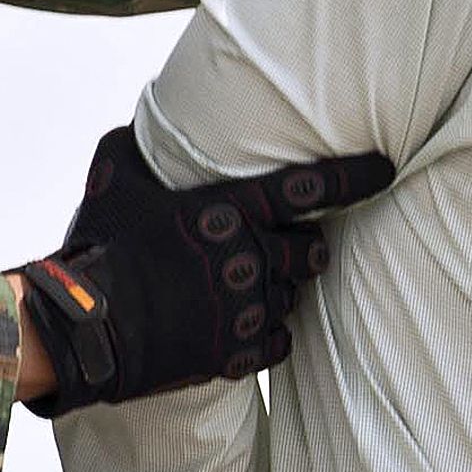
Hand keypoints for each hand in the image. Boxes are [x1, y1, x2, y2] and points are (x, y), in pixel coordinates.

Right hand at [18, 128, 392, 412]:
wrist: (84, 329)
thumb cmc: (97, 245)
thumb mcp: (114, 177)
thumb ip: (138, 142)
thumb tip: (143, 118)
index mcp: (228, 211)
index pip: (312, 189)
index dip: (357, 177)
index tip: (387, 169)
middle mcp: (249, 258)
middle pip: (315, 251)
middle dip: (310, 246)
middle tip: (290, 245)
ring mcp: (247, 309)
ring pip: (295, 296)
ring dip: (280, 288)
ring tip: (248, 286)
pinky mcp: (237, 353)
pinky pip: (280, 342)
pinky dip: (268, 333)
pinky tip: (245, 325)